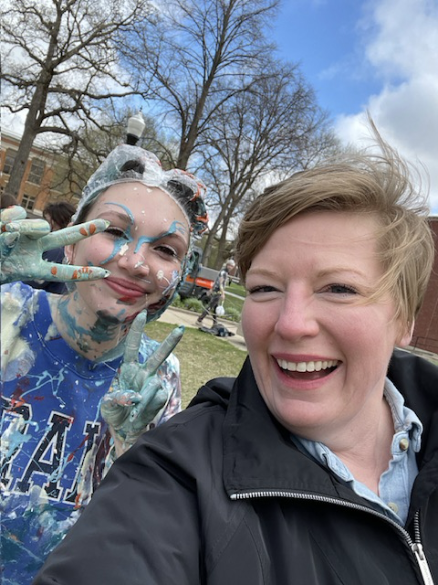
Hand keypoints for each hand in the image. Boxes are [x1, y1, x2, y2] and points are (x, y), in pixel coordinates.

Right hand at [0, 205, 109, 283]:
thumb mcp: (9, 267)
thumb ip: (19, 245)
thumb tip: (34, 225)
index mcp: (32, 267)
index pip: (63, 271)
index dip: (83, 273)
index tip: (106, 274)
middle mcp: (32, 248)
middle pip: (64, 238)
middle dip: (85, 231)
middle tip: (107, 224)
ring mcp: (22, 235)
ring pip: (39, 224)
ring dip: (27, 229)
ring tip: (8, 235)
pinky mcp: (10, 222)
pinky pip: (16, 214)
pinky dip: (8, 221)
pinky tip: (2, 227)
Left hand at [101, 310, 183, 447]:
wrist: (125, 433)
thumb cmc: (115, 415)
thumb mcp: (107, 406)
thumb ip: (117, 398)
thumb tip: (136, 395)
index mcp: (127, 370)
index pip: (132, 348)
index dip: (137, 331)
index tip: (142, 315)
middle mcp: (143, 374)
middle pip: (158, 356)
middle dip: (170, 342)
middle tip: (181, 329)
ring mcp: (154, 386)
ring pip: (154, 386)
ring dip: (142, 403)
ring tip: (133, 415)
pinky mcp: (161, 398)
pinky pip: (157, 400)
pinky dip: (147, 409)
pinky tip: (140, 416)